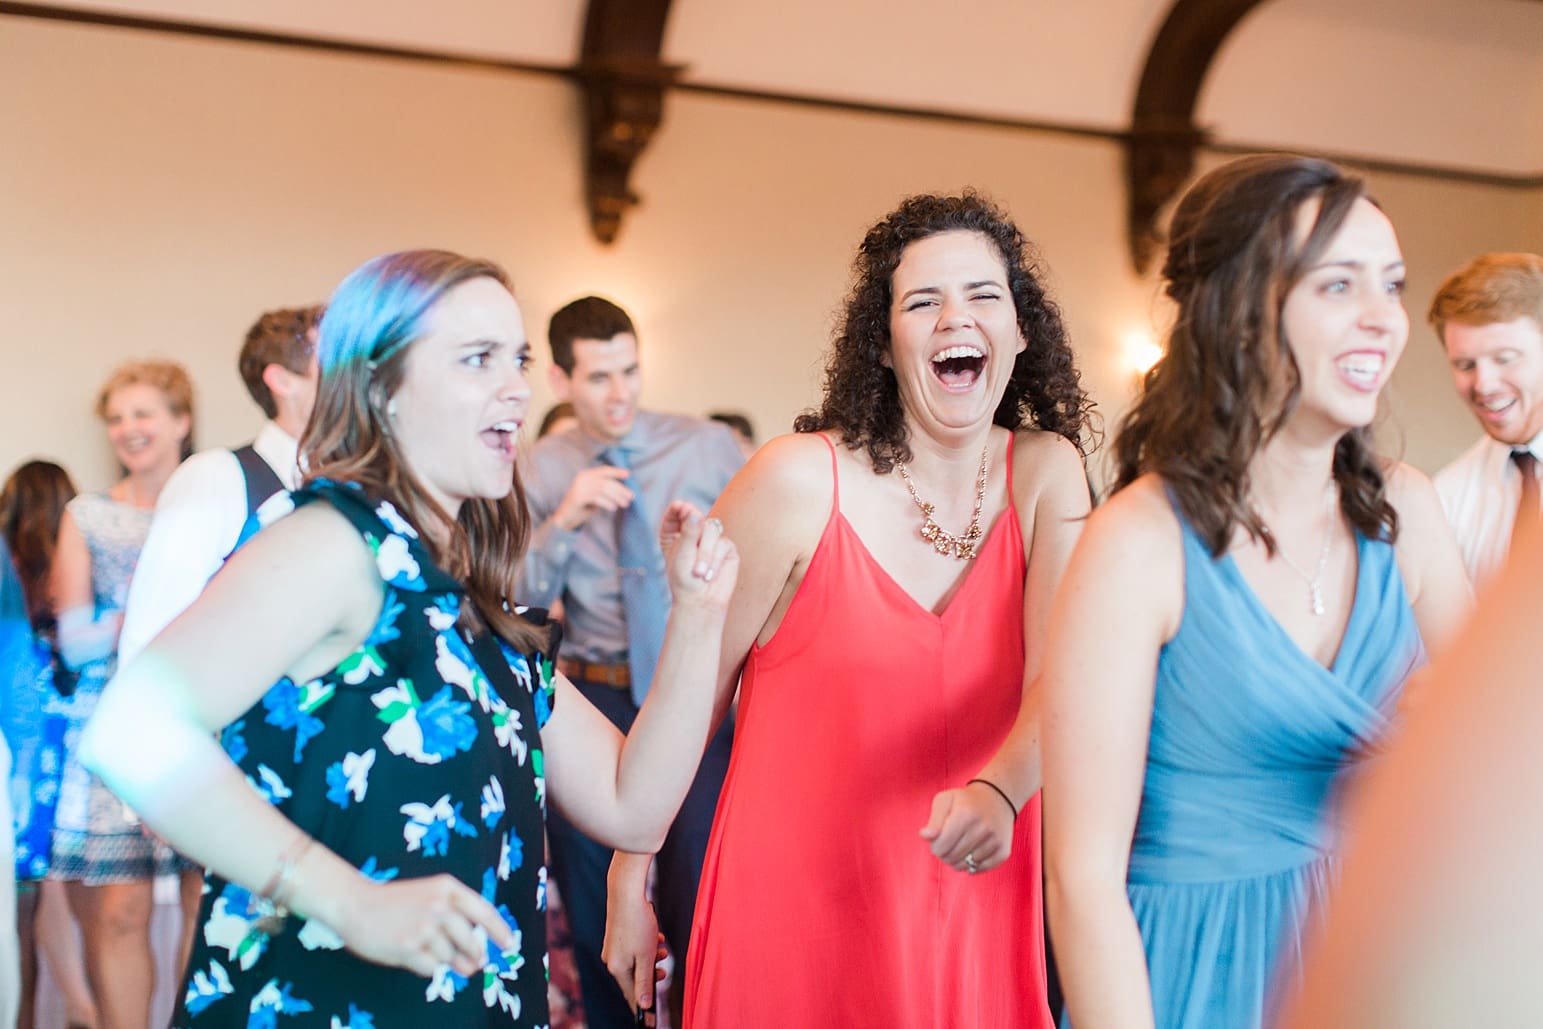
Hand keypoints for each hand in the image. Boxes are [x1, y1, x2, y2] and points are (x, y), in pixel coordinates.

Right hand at [331, 874, 517, 978]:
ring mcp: (424, 927)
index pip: (484, 911)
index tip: (509, 945)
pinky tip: (411, 953)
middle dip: (474, 956)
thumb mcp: (430, 895)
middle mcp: (439, 905)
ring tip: (425, 947)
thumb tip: (478, 955)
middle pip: (472, 942)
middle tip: (473, 962)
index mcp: (447, 888)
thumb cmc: (396, 902)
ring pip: (451, 958)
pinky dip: (426, 967)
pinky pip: (432, 969)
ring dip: (444, 960)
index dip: (500, 931)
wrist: (355, 903)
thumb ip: (456, 916)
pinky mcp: (409, 947)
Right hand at [554, 465, 634, 530]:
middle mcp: (582, 478)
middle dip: (620, 488)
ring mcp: (579, 487)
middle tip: (631, 497)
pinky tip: (613, 507)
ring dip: (616, 496)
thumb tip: (624, 490)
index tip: (628, 474)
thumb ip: (605, 490)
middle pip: (606, 480)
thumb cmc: (582, 507)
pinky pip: (596, 497)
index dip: (616, 471)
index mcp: (586, 475)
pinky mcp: (577, 497)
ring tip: (625, 504)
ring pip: (603, 488)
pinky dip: (607, 502)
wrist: (564, 518)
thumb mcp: (595, 495)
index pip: (604, 470)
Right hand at [602, 892, 665, 1023]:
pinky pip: (633, 949)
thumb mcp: (646, 956)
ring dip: (651, 957)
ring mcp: (612, 948)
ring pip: (636, 960)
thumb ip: (645, 982)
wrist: (626, 893)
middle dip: (652, 973)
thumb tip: (643, 1005)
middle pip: (634, 977)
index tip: (652, 1019)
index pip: (631, 995)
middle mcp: (611, 960)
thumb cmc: (637, 924)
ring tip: (662, 947)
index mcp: (617, 968)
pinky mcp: (616, 936)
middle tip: (664, 970)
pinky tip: (656, 936)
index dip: (643, 1006)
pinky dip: (646, 946)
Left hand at [661, 501, 736, 612]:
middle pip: (697, 517)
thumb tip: (695, 512)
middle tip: (690, 549)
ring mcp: (710, 540)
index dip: (679, 508)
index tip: (681, 507)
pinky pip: (723, 544)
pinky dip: (715, 561)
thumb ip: (688, 532)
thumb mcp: (681, 554)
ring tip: (698, 573)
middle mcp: (694, 533)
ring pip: (712, 530)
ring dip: (705, 554)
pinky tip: (709, 575)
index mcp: (675, 532)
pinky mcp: (726, 548)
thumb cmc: (684, 580)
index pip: (676, 511)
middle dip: (694, 534)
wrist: (700, 602)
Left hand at [920, 783, 1014, 873]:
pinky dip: (972, 864)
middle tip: (949, 841)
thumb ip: (933, 820)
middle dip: (945, 853)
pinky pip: (979, 869)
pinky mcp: (1003, 851)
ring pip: (965, 866)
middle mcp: (983, 828)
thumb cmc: (964, 801)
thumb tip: (925, 836)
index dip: (934, 845)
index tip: (938, 837)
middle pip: (951, 858)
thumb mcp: (945, 801)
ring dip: (958, 859)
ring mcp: (995, 840)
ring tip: (961, 844)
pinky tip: (973, 849)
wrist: (997, 798)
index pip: (940, 846)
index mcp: (965, 814)